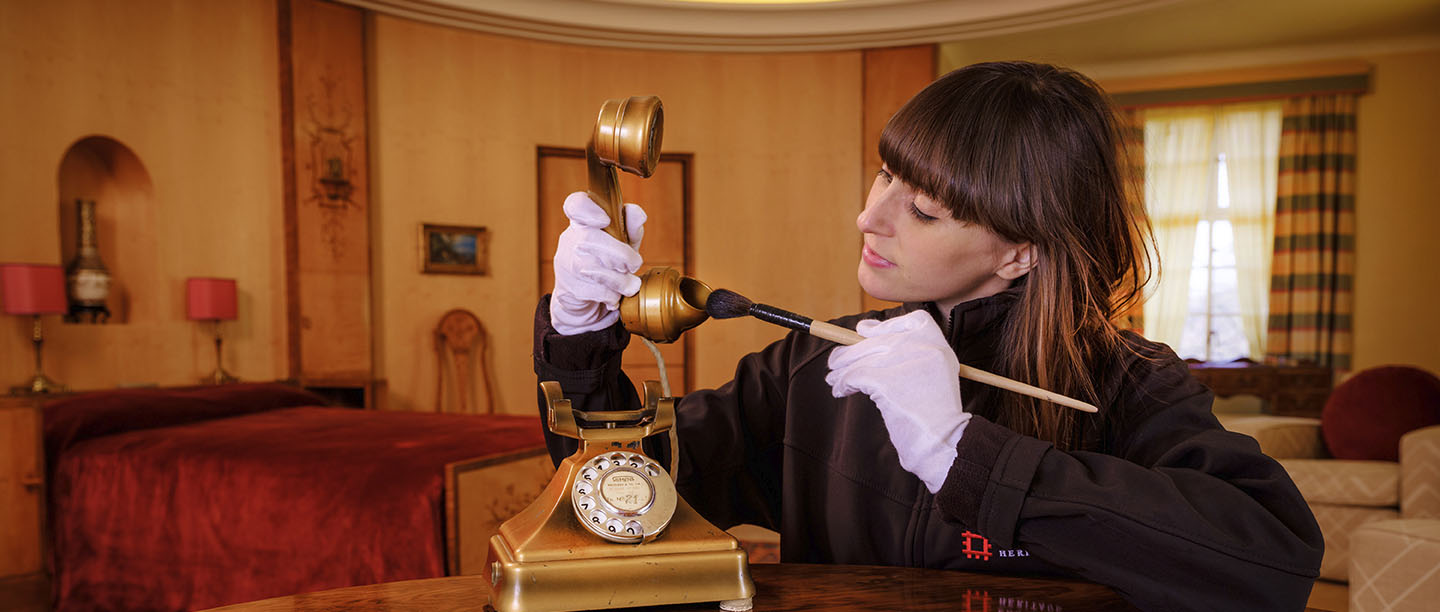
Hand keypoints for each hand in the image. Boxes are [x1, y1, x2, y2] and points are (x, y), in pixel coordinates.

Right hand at [550, 191, 646, 334]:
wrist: (587, 299)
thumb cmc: (608, 263)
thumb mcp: (623, 243)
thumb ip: (631, 227)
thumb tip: (638, 215)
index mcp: (583, 222)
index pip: (575, 205)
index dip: (587, 210)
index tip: (605, 220)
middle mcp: (570, 239)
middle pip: (589, 239)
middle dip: (618, 253)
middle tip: (634, 264)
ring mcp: (565, 264)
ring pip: (590, 268)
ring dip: (618, 279)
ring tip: (631, 285)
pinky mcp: (566, 288)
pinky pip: (592, 290)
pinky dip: (610, 295)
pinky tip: (614, 296)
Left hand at [825, 310, 969, 492]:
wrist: (944, 442)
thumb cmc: (934, 412)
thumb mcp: (934, 372)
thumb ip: (908, 349)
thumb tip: (862, 329)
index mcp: (938, 342)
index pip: (908, 320)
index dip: (882, 326)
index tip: (863, 333)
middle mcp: (923, 347)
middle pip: (876, 340)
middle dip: (850, 352)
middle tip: (835, 363)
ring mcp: (904, 362)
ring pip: (861, 358)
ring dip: (842, 370)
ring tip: (834, 380)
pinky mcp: (887, 382)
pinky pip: (855, 376)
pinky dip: (843, 383)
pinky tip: (841, 391)